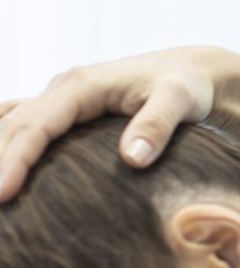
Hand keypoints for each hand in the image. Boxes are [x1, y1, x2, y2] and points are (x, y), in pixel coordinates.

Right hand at [0, 44, 225, 201]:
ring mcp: (61, 100)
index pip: (35, 126)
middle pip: (11, 126)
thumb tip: (132, 160)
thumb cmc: (187, 88)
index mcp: (80, 87)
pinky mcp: (67, 112)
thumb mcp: (179, 101)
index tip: (1, 194)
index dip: (14, 160)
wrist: (192, 73)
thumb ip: (156, 126)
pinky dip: (6, 145)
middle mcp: (62, 89)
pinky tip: (4, 172)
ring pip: (9, 124)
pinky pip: (24, 126)